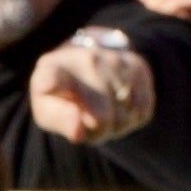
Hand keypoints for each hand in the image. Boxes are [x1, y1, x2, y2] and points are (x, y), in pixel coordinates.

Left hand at [27, 33, 153, 145]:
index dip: (52, 84)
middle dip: (98, 130)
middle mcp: (84, 58)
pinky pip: (142, 110)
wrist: (86, 66)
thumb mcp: (49, 109)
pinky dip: (133, 116)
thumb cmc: (64, 96)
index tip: (48, 86)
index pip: (51, 77)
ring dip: (117, 124)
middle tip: (90, 121)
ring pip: (125, 117)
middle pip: (101, 118)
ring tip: (103, 110)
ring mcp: (114, 60)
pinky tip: (120, 104)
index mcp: (51, 69)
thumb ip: (59, 120)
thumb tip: (78, 132)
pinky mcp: (138, 66)